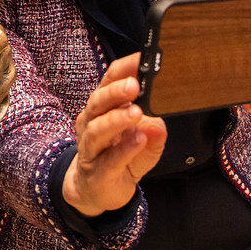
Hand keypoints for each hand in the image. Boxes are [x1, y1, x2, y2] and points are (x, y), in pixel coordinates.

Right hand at [62, 53, 165, 217]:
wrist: (96, 191)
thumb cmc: (119, 158)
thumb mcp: (145, 140)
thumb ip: (154, 129)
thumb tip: (159, 120)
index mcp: (103, 109)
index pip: (109, 81)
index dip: (124, 68)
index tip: (141, 58)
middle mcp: (92, 124)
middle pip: (98, 102)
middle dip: (115, 91)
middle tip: (134, 85)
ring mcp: (91, 148)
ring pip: (98, 130)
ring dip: (117, 119)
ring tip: (136, 113)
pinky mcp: (96, 172)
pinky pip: (109, 159)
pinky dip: (124, 149)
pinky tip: (138, 140)